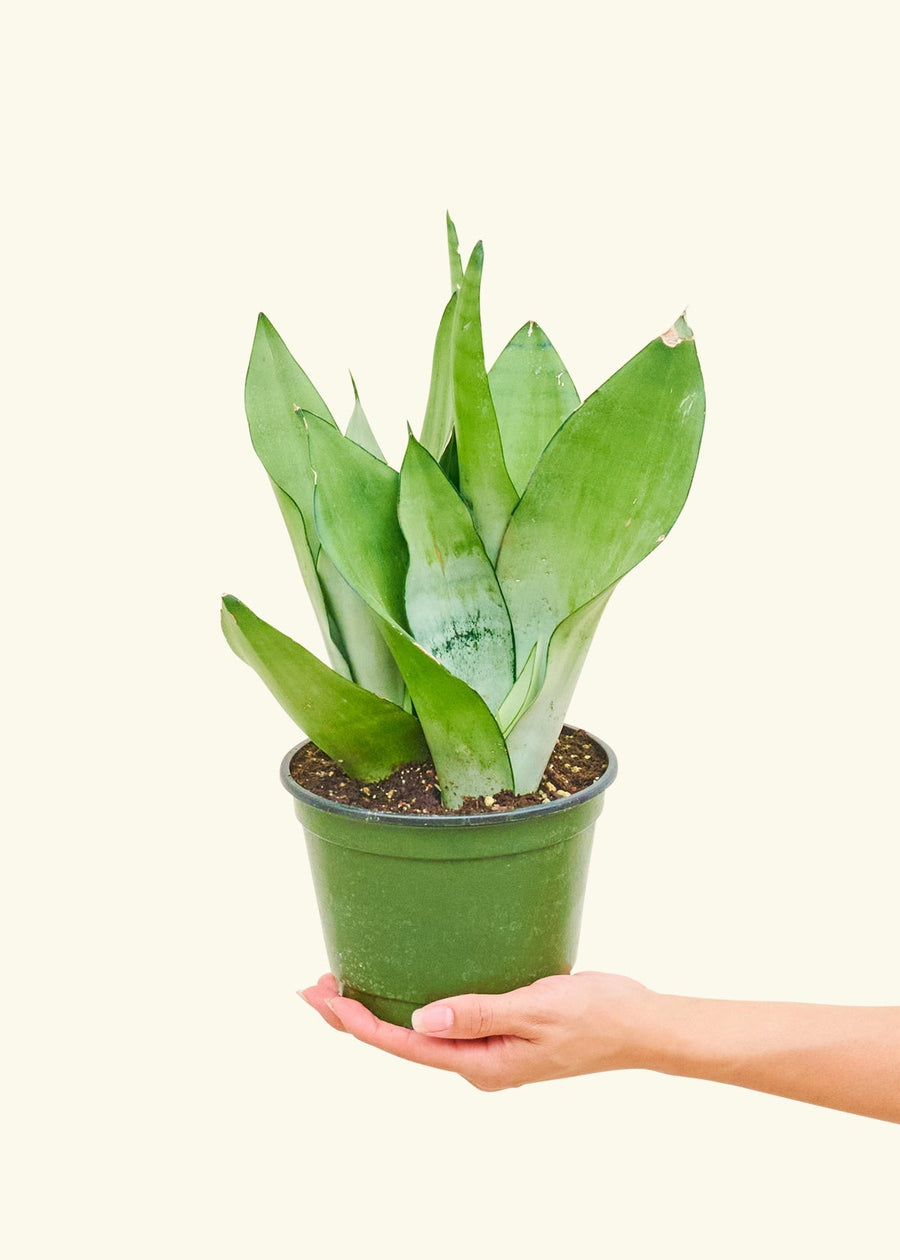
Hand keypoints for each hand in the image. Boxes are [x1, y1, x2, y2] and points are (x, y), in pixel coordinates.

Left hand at [300, 971, 661, 1090]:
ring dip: (379, 1009)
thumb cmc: (595, 1016)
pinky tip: (403, 984)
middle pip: (401, 1041)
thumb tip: (422, 1018)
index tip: (321, 998)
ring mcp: (488, 1048)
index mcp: (481, 1065)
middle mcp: (477, 1062)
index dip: (357, 1022)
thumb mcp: (536, 1010)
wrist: (639, 1025)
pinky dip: (413, 1001)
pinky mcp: (500, 1029)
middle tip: (313, 985)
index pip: (403, 1043)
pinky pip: (445, 1018)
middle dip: (354, 1017)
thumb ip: (480, 1013)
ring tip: (341, 984)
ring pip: (419, 1030)